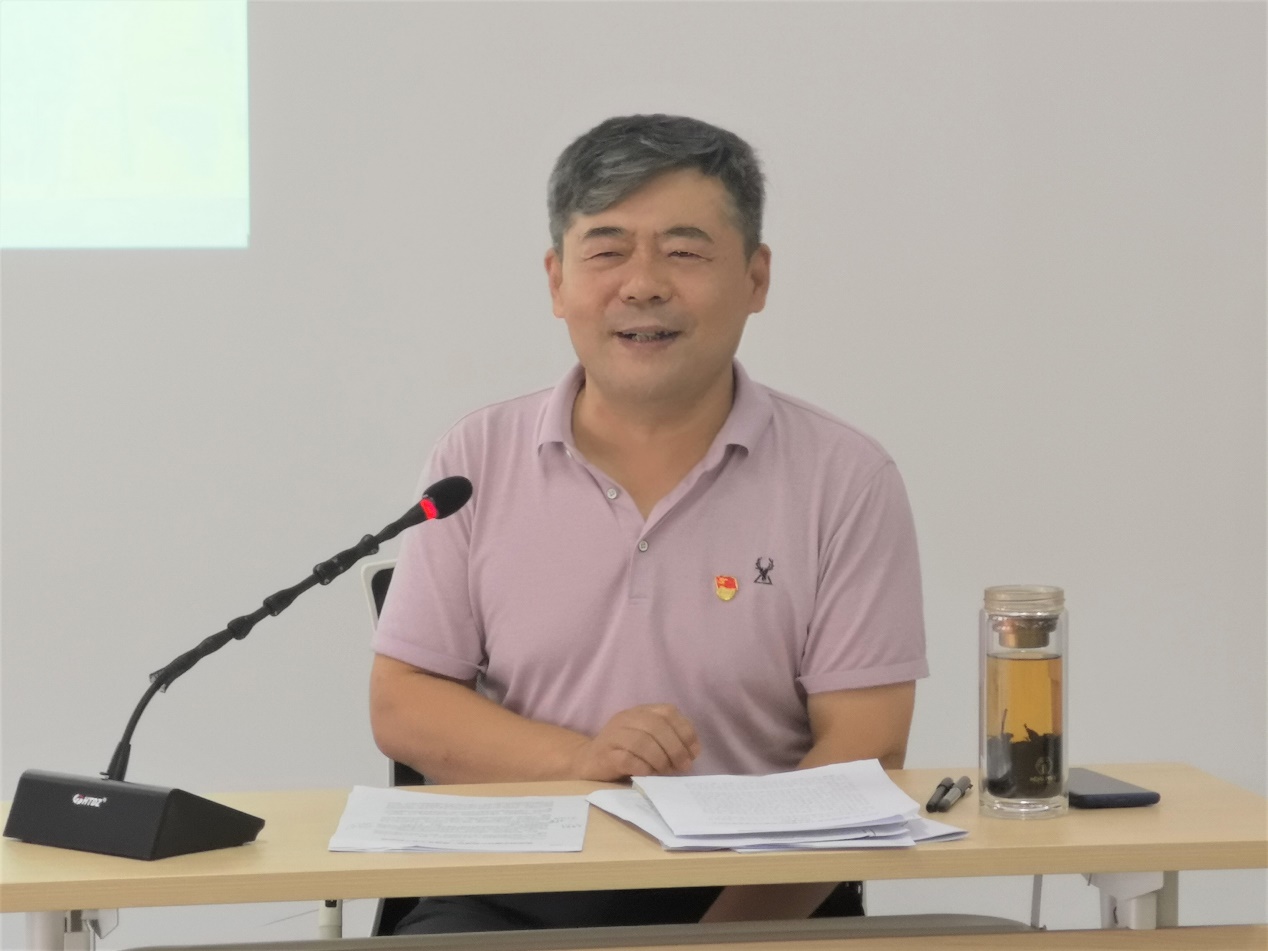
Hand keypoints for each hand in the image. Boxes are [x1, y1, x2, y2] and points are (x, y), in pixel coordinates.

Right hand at [570, 704, 700, 781]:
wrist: (587, 762)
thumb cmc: (624, 753)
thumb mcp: (647, 739)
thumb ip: (668, 740)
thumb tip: (692, 752)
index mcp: (640, 711)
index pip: (668, 712)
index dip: (685, 731)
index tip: (693, 752)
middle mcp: (626, 719)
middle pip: (657, 726)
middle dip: (675, 748)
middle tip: (683, 766)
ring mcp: (613, 735)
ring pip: (643, 742)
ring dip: (660, 759)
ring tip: (666, 771)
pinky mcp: (605, 755)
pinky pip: (628, 759)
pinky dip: (643, 768)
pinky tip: (649, 775)